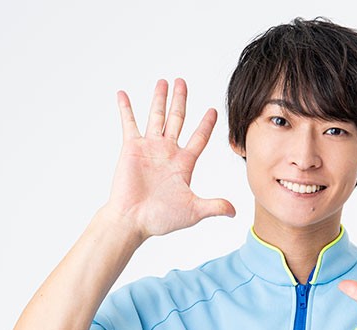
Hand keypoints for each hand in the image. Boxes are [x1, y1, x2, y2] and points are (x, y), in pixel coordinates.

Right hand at [106, 78, 234, 240]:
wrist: (134, 220)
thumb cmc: (161, 218)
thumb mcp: (193, 210)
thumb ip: (214, 206)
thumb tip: (235, 212)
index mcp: (184, 163)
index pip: (199, 138)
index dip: (206, 124)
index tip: (213, 110)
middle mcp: (167, 152)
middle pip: (177, 120)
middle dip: (180, 101)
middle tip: (182, 82)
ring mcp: (149, 148)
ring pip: (156, 117)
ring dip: (159, 99)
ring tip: (163, 82)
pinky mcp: (131, 148)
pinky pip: (129, 123)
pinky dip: (126, 108)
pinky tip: (122, 94)